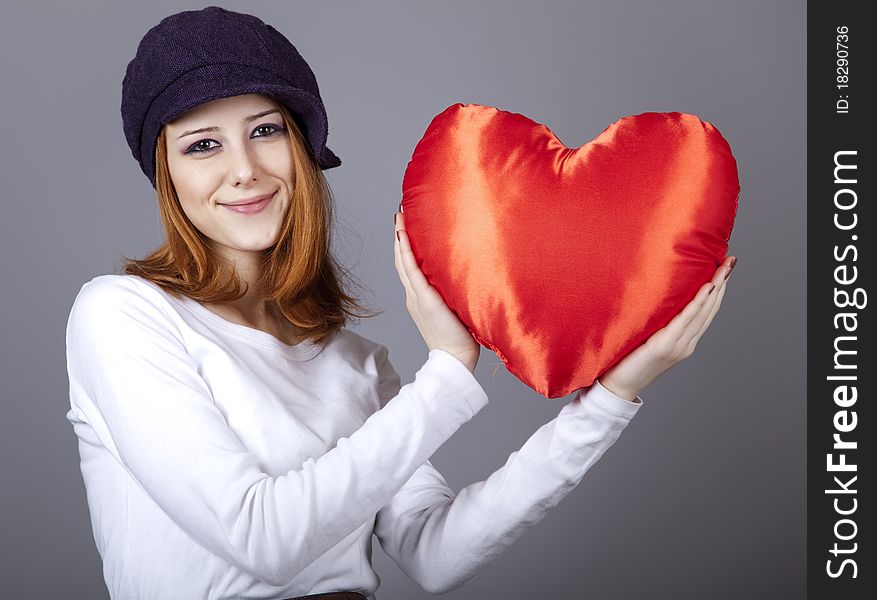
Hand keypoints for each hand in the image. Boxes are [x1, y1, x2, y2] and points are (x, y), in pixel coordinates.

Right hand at [394, 210, 480, 373]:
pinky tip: (403, 237)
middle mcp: (414, 295)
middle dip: (399, 237)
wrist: (455, 358)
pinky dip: (406, 254)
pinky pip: (413, 273)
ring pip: (403, 263)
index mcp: (419, 297)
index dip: (404, 246)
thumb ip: (451, 291)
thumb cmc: (459, 336)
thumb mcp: (453, 307)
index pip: (408, 267)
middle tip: (399, 213)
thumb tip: (461, 273)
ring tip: (399, 217)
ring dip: (399, 239)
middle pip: (401, 261)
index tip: (404, 225)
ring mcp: (417, 297)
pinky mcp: (426, 300)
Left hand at [598, 256, 736, 400]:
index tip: (726, 269)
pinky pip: (685, 320)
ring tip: (724, 268)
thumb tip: (659, 295)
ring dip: (716, 288)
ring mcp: (678, 345)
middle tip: (732, 261)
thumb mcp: (648, 337)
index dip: (718, 290)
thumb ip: (659, 322)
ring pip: (703, 312)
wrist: (617, 385)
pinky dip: (698, 303)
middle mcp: (686, 343)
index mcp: (685, 341)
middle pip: (710, 309)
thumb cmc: (627, 359)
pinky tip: (707, 287)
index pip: (706, 312)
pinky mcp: (665, 345)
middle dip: (723, 284)